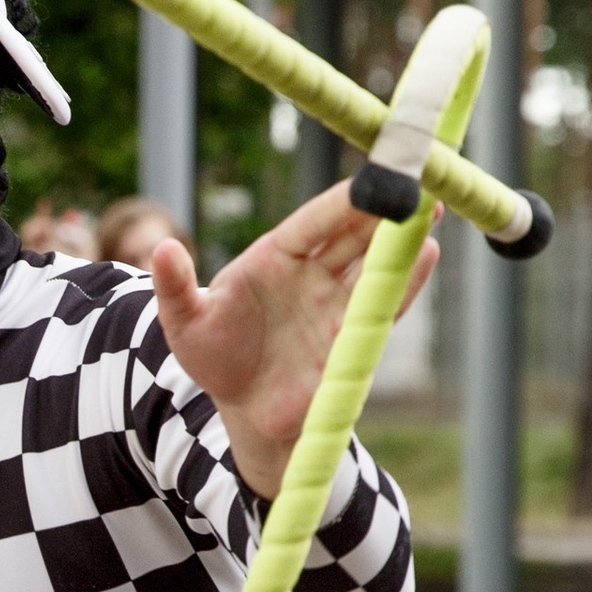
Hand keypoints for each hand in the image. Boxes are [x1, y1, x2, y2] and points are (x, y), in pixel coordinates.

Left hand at [150, 180, 441, 498]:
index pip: (314, 222)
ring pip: (374, 262)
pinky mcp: (353, 334)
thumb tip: (159, 248)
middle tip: (413, 181)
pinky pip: (385, 303)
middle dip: (383, 208)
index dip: (341, 202)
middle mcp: (312, 272)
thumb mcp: (185, 324)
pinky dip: (407, 280)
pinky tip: (427, 254)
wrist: (245, 411)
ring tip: (432, 208)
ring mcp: (336, 301)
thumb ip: (176, 287)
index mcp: (274, 256)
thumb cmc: (212, 358)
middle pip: (353, 233)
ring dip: (402, 238)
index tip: (368, 180)